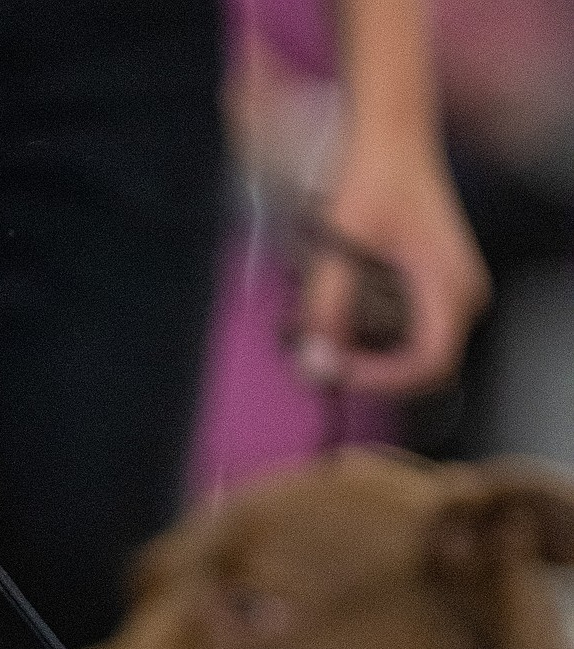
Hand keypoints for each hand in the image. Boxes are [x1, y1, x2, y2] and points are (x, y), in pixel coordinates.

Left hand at [297, 141, 489, 395]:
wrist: (394, 137)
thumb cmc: (376, 177)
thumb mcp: (342, 244)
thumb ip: (326, 307)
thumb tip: (315, 358)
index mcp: (450, 284)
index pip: (430, 362)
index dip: (383, 378)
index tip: (341, 369)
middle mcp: (465, 293)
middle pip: (428, 367)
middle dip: (377, 373)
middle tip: (331, 362)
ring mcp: (457, 291)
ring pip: (423, 355)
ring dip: (379, 361)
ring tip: (334, 347)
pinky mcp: (443, 288)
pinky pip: (420, 336)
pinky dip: (384, 344)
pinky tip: (349, 331)